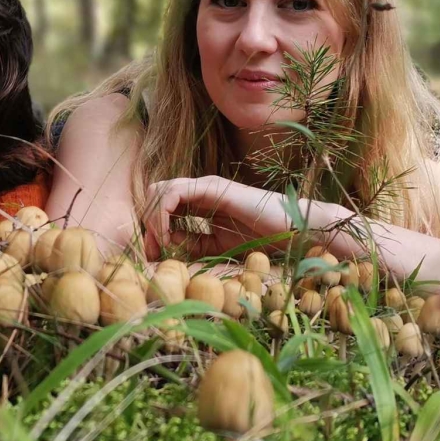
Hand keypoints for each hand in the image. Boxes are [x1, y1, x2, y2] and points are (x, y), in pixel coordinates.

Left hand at [142, 176, 318, 259]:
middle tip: (153, 251)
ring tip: (160, 245)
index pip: (162, 206)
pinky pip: (173, 193)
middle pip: (155, 195)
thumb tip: (165, 244)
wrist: (291, 229)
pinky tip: (168, 235)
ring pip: (160, 190)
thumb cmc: (261, 237)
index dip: (152, 230)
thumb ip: (193, 244)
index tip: (153, 255)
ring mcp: (205, 185)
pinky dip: (162, 214)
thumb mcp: (218, 246)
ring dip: (152, 219)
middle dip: (148, 223)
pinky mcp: (212, 187)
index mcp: (200, 201)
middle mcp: (199, 189)